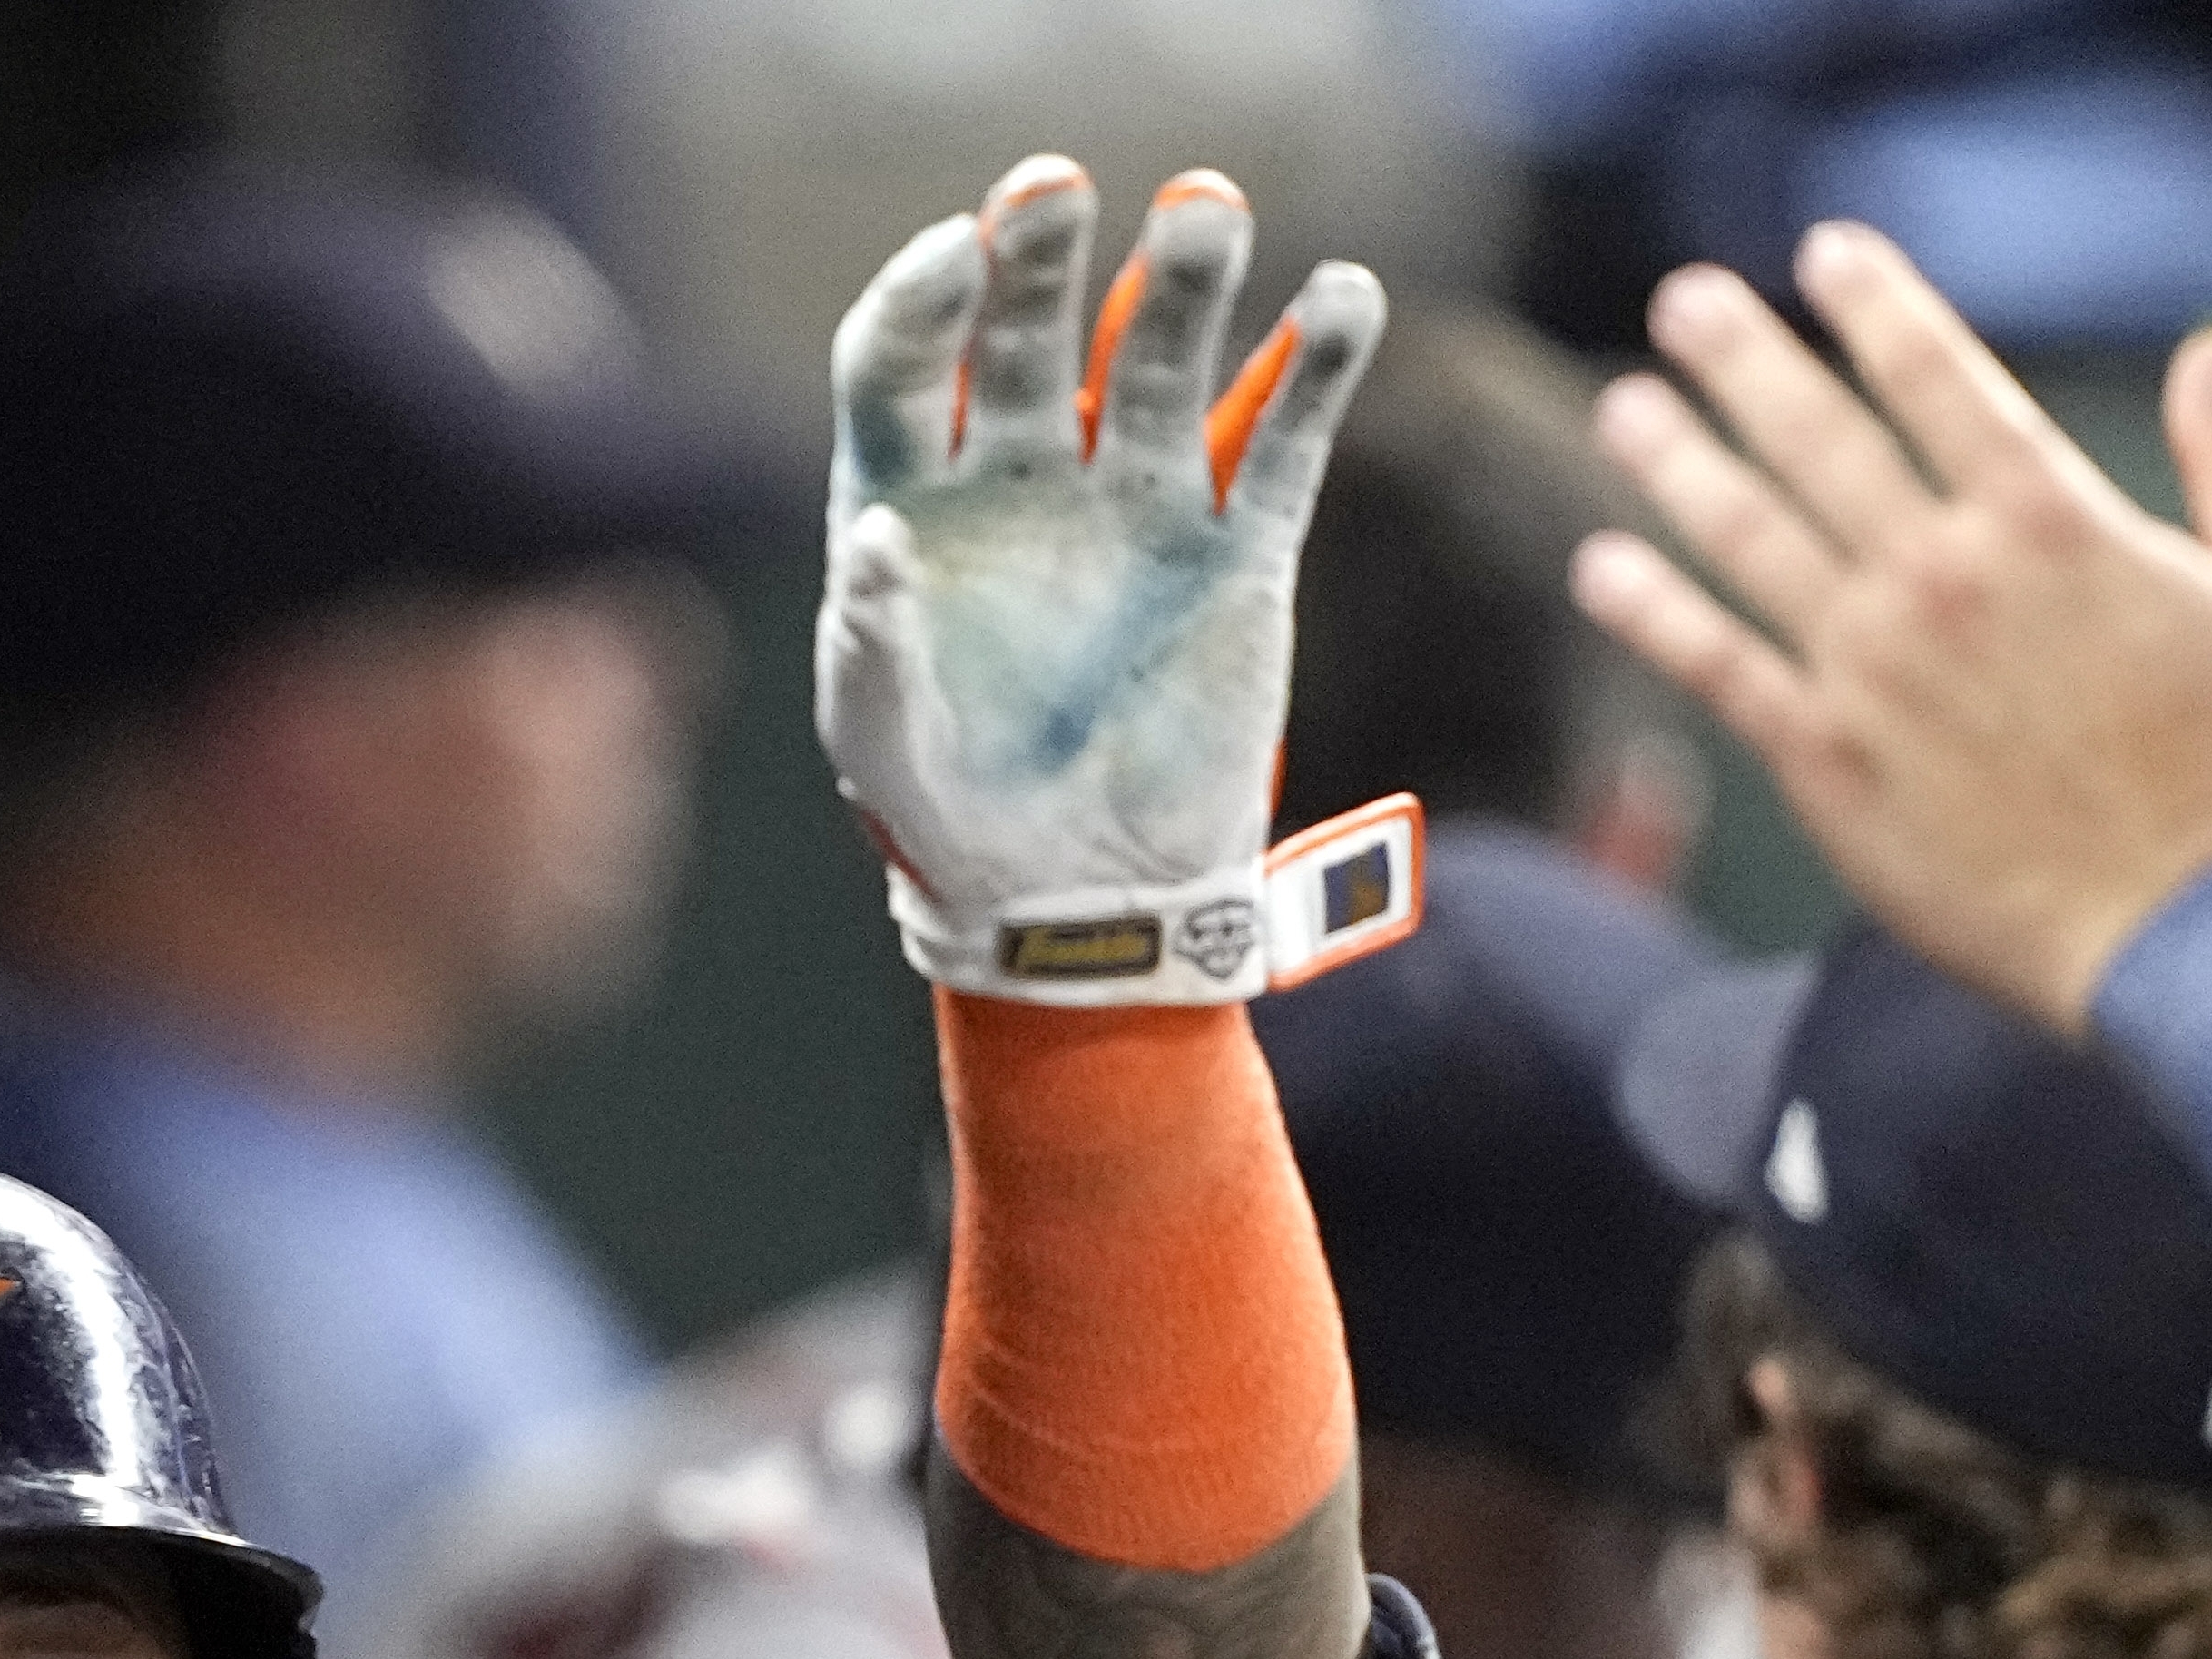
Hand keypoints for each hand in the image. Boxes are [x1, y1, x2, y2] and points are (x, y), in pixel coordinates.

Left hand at [819, 158, 1380, 1000]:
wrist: (1081, 914)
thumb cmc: (952, 828)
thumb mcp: (885, 748)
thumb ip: (870, 646)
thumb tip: (874, 538)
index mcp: (913, 503)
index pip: (901, 364)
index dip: (920, 301)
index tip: (954, 256)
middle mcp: (1022, 478)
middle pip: (1026, 332)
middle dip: (1041, 258)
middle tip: (1056, 191)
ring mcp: (1133, 505)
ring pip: (1160, 361)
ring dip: (1183, 282)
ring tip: (1204, 213)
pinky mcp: (1234, 552)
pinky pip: (1280, 442)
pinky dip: (1312, 368)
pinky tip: (1341, 299)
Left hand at [1568, 223, 2211, 1033]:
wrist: (2188, 937)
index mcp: (2053, 524)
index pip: (1941, 379)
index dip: (1876, 307)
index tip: (1824, 253)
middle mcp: (1943, 581)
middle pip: (1820, 440)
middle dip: (1747, 361)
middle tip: (1685, 299)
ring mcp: (1873, 672)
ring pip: (1750, 540)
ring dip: (1678, 465)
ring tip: (1625, 406)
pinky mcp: (1827, 762)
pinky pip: (1720, 669)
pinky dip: (1654, 613)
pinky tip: (1602, 567)